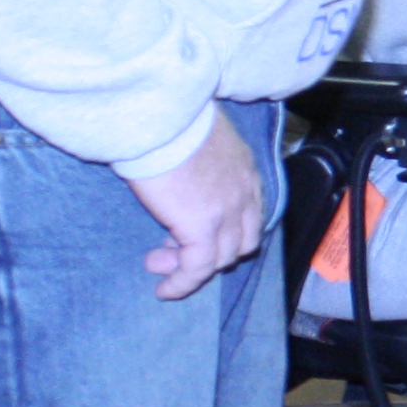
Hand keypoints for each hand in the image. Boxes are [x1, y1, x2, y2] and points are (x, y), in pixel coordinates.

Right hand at [130, 119, 263, 301]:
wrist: (160, 115)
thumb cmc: (169, 116)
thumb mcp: (197, 135)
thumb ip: (199, 158)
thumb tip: (179, 169)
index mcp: (244, 168)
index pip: (248, 211)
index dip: (224, 227)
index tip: (192, 227)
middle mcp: (244, 192)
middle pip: (241, 239)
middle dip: (210, 249)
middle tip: (173, 248)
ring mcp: (227, 213)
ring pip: (221, 258)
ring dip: (190, 266)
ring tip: (158, 264)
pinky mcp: (202, 228)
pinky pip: (198, 268)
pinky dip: (183, 283)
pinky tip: (165, 290)